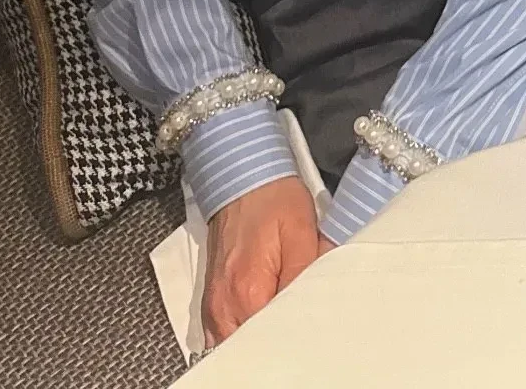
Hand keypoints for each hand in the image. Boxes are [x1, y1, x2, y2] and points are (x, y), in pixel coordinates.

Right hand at [202, 176, 320, 348]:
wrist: (242, 177)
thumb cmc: (273, 200)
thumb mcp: (302, 231)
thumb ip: (307, 275)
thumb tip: (312, 309)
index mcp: (249, 293)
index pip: (272, 340)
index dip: (294, 337)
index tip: (310, 328)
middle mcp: (224, 307)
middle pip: (252, 347)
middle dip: (277, 342)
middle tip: (301, 326)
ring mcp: (214, 307)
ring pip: (237, 344)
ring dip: (260, 340)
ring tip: (284, 323)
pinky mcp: (213, 301)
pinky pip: (226, 335)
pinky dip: (243, 335)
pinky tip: (263, 321)